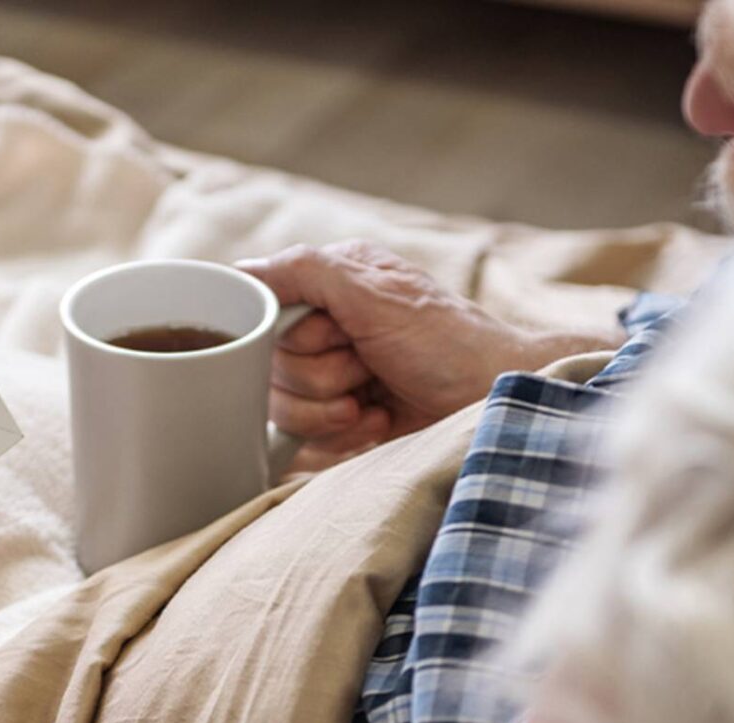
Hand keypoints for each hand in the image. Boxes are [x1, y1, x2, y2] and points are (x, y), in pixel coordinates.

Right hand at [239, 241, 617, 465]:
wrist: (493, 405)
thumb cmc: (447, 343)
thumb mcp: (373, 293)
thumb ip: (304, 271)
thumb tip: (240, 274)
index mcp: (330, 284)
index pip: (262, 311)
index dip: (288, 337)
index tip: (327, 339)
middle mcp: (328, 327)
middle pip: (268, 367)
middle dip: (319, 378)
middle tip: (365, 370)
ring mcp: (334, 376)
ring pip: (281, 407)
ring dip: (330, 411)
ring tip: (373, 401)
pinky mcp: (342, 421)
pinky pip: (304, 440)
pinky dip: (342, 436)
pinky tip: (378, 422)